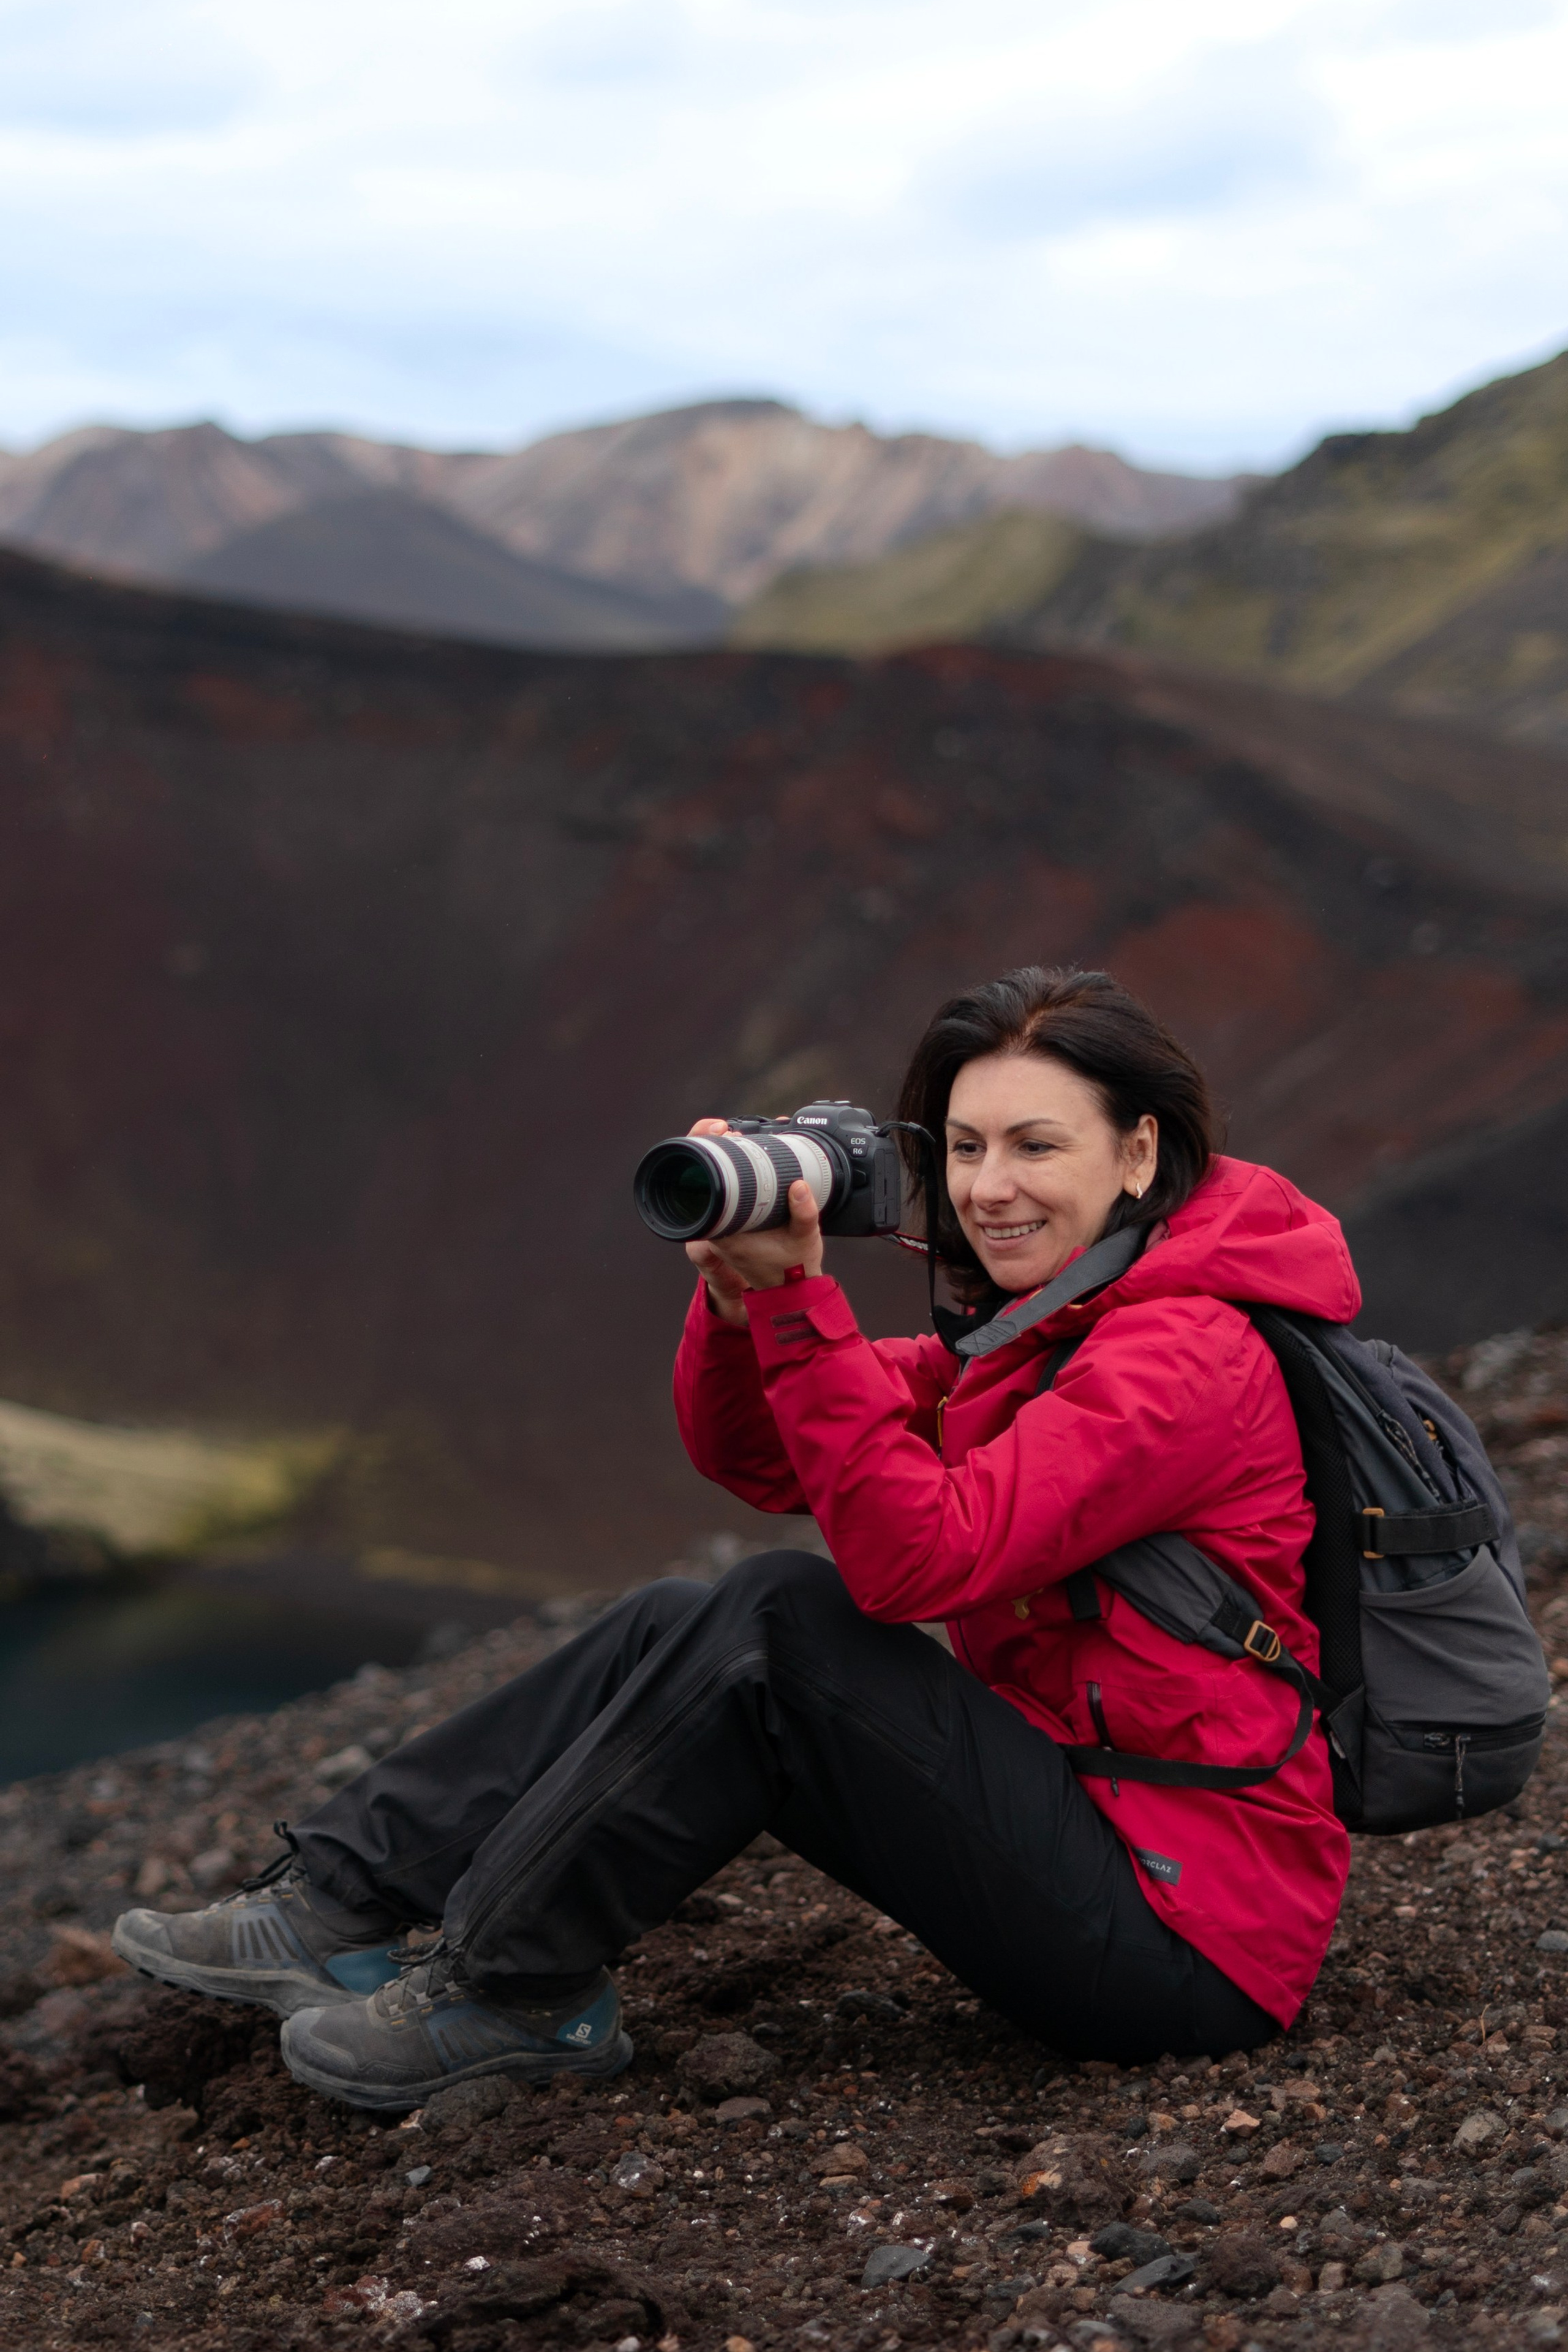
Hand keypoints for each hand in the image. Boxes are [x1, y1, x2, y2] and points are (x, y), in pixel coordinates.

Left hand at [684, 1119, 824, 1323]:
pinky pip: (724, 1192)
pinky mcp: (733, 1221)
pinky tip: (742, 1154)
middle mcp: (717, 1229)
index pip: (701, 1191)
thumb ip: (804, 1214)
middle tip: (730, 1130)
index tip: (721, 1135)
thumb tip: (801, 1186)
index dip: (706, 1156)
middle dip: (711, 1149)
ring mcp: (723, 1226)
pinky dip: (730, 1172)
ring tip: (736, 1136)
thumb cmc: (793, 1269)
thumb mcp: (805, 1240)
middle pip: (700, 1182)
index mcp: (725, 1234)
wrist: (793, 1290)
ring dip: (722, 1159)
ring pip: (711, 1185)